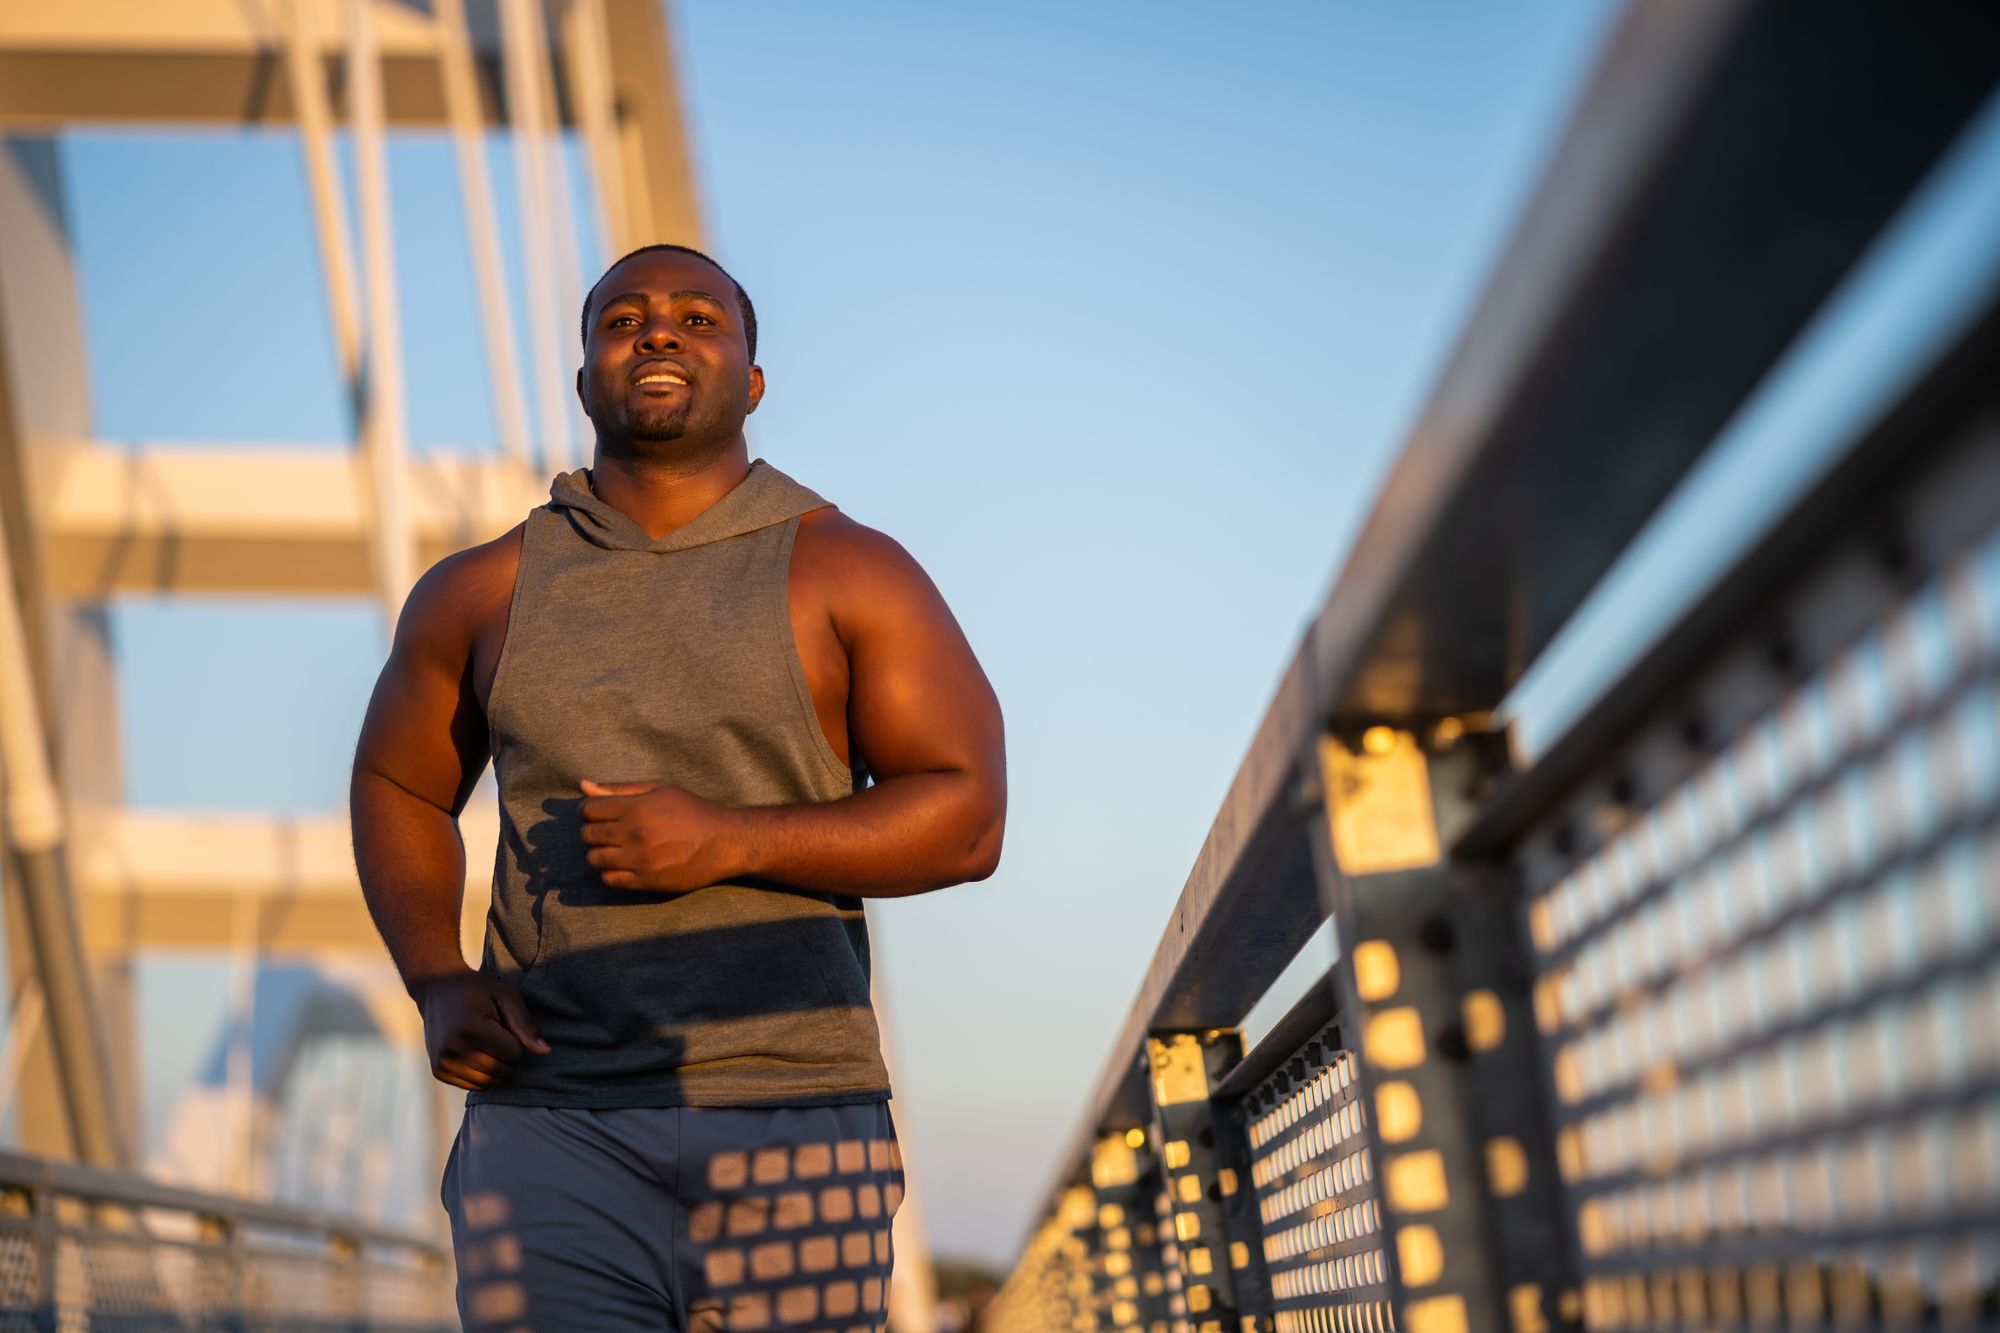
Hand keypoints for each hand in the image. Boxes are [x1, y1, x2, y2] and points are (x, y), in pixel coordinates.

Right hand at [414, 967, 549, 1091]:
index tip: (504, 1024)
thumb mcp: (507, 996)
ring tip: (486, 1042)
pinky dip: (482, 1074)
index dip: (516, 1040)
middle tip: (495, 1033)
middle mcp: (454, 1050)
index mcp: (471, 1029)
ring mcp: (443, 1063)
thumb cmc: (478, 990)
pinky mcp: (439, 1072)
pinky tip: (476, 1052)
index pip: (514, 1053)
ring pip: (489, 1082)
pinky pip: (475, 1086)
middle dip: (507, 1055)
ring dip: (496, 1067)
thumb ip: (526, 1025)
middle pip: (502, 1071)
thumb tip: (546, 1052)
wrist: (438, 989)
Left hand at [579, 779, 743, 890]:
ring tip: (616, 848)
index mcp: (636, 807)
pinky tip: (625, 863)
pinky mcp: (646, 881)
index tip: (599, 812)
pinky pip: (609, 880)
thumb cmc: (692, 811)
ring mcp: (639, 860)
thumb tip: (583, 785)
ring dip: (600, 852)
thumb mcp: (659, 790)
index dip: (590, 809)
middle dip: (593, 831)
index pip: (588, 809)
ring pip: (594, 859)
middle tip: (610, 830)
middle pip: (588, 834)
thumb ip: (619, 789)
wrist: (724, 842)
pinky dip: (611, 872)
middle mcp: (634, 833)